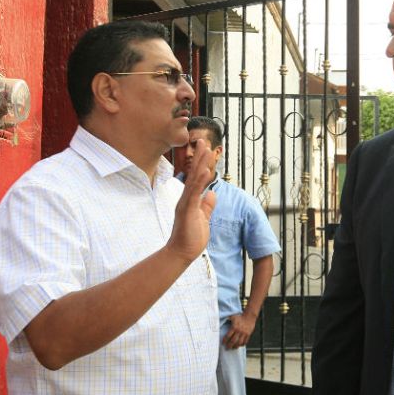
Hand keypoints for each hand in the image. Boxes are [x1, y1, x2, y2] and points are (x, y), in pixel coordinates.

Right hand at [167, 138, 215, 262]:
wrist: (181, 253)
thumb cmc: (191, 238)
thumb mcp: (203, 218)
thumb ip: (207, 206)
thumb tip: (212, 194)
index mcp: (190, 200)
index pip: (197, 178)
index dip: (202, 163)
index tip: (206, 149)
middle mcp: (186, 198)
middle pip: (194, 174)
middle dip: (200, 157)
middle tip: (204, 141)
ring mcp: (186, 203)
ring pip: (194, 179)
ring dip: (201, 164)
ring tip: (206, 149)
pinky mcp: (187, 210)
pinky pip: (194, 193)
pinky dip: (200, 181)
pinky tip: (205, 170)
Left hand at [222, 312, 257, 348]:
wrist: (249, 316)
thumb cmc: (240, 316)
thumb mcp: (232, 317)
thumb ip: (227, 320)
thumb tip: (220, 321)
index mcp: (234, 327)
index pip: (228, 336)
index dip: (225, 340)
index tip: (223, 343)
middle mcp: (239, 331)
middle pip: (233, 341)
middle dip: (229, 346)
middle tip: (227, 348)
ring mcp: (244, 333)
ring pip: (239, 343)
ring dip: (235, 346)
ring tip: (233, 348)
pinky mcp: (248, 334)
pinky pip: (245, 341)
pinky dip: (242, 344)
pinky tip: (240, 345)